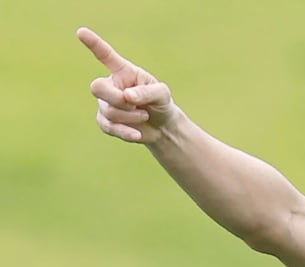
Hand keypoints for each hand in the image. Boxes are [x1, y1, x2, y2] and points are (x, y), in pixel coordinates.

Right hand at [77, 27, 175, 143]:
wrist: (162, 127)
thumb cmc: (161, 103)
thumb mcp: (162, 94)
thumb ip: (147, 92)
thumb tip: (127, 96)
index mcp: (123, 72)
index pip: (106, 55)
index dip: (94, 44)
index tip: (81, 32)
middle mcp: (111, 85)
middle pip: (97, 87)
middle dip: (116, 98)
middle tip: (134, 105)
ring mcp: (105, 103)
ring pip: (107, 110)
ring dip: (129, 116)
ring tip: (144, 115)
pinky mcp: (105, 121)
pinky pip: (108, 126)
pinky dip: (124, 131)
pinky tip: (137, 134)